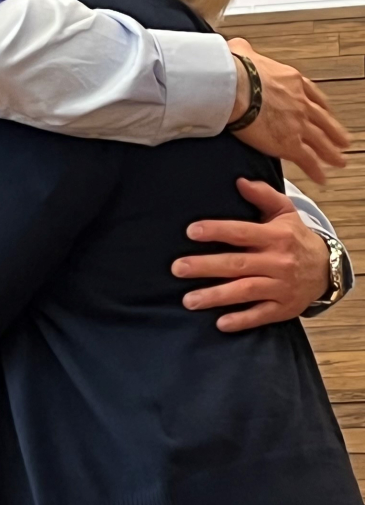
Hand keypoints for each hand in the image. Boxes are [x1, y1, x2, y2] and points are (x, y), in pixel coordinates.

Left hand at [171, 178, 329, 332]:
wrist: (326, 269)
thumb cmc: (295, 237)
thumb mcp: (285, 211)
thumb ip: (263, 195)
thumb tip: (239, 181)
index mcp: (276, 236)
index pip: (242, 232)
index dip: (217, 231)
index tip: (191, 232)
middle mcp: (278, 261)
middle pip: (237, 264)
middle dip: (205, 266)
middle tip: (177, 268)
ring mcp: (281, 286)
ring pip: (245, 291)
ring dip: (216, 296)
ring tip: (188, 300)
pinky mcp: (283, 308)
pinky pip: (261, 315)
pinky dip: (242, 320)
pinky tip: (220, 323)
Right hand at [227, 38, 349, 184]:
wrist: (235, 86)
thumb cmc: (236, 70)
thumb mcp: (243, 52)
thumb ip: (245, 51)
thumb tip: (238, 48)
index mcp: (292, 81)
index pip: (312, 95)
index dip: (320, 107)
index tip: (324, 113)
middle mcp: (300, 102)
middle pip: (323, 120)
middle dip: (334, 132)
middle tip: (342, 141)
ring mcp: (298, 124)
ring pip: (321, 142)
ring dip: (332, 154)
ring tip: (339, 162)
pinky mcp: (289, 143)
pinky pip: (308, 160)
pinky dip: (316, 170)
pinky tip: (321, 179)